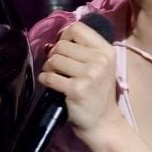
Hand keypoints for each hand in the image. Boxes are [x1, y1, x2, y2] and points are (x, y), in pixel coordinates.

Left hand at [39, 21, 120, 137]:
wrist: (102, 122)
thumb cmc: (98, 93)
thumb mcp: (100, 66)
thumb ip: (82, 50)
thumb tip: (53, 41)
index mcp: (106, 51)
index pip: (77, 28)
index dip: (64, 36)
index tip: (63, 49)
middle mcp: (100, 60)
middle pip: (62, 45)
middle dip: (54, 55)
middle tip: (57, 67)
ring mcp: (89, 75)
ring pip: (54, 60)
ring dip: (49, 68)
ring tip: (55, 76)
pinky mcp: (76, 89)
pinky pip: (49, 77)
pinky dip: (45, 80)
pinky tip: (51, 85)